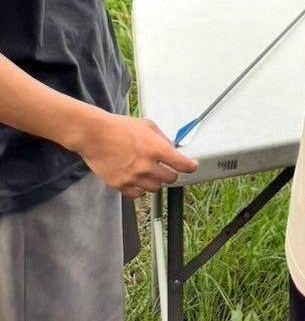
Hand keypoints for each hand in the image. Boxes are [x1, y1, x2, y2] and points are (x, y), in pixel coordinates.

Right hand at [77, 111, 197, 197]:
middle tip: (168, 167)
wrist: (95, 135)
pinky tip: (137, 179)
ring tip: (149, 171)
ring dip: (156, 180)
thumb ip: (162, 139)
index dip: (190, 166)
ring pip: (155, 188)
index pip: (182, 164)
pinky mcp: (120, 185)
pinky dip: (140, 189)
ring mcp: (133, 177)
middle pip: (170, 178)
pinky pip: (137, 194)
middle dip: (172, 172)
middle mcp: (147, 166)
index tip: (192, 166)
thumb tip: (171, 149)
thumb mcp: (148, 126)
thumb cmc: (119, 127)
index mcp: (156, 149)